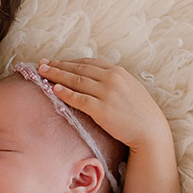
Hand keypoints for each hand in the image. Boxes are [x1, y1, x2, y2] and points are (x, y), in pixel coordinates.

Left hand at [37, 58, 171, 152]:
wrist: (150, 131)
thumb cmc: (139, 112)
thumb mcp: (129, 88)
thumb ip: (112, 81)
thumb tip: (93, 79)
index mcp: (117, 72)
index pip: (87, 63)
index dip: (68, 61)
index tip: (55, 61)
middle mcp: (111, 79)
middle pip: (78, 69)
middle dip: (58, 66)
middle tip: (42, 64)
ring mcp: (107, 93)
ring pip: (75, 81)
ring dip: (56, 76)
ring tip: (42, 74)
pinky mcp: (102, 109)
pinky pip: (79, 99)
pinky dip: (65, 93)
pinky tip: (54, 90)